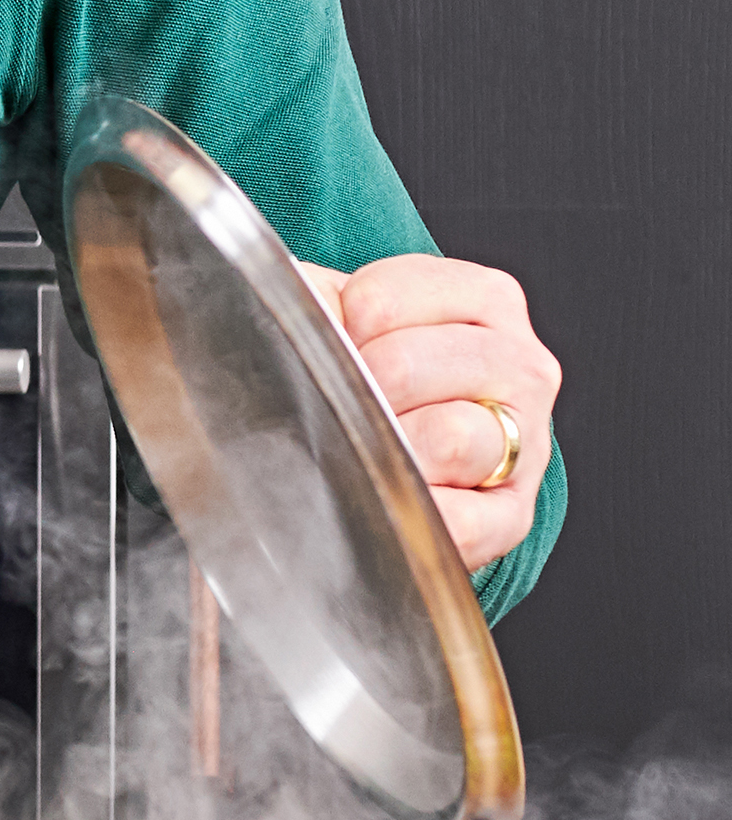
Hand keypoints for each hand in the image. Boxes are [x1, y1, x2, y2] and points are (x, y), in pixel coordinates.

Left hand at [299, 255, 560, 572]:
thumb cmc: (364, 399)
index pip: (382, 299)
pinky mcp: (508, 518)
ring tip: (366, 463)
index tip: (333, 355)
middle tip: (338, 420)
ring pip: (445, 438)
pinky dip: (413, 516)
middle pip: (404, 366)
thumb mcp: (342, 330)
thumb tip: (294, 306)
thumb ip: (318, 304)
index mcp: (484, 303)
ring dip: (386, 458)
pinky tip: (388, 508)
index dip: (334, 334)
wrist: (380, 487)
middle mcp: (518, 367)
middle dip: (353, 400)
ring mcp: (524, 444)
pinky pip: (458, 520)